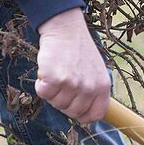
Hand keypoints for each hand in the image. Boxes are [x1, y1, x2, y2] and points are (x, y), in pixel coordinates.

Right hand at [35, 8, 110, 124]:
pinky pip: (43, 94)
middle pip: (72, 112)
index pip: (95, 115)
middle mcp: (89, 87)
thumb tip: (87, 116)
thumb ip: (94, 92)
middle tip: (63, 83)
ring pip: (56, 104)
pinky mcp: (54, 79)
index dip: (82, 114)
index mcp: (102, 86)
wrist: (66, 29)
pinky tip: (47, 71)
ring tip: (57, 73)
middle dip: (64, 101)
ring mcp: (72, 84)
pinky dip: (41, 84)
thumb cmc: (79, 49)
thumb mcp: (96, 71)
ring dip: (52, 92)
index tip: (74, 107)